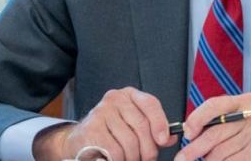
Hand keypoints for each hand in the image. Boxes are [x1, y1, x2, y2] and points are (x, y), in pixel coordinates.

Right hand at [32, 86, 175, 160]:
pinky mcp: (91, 130)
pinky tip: (119, 160)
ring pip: (129, 141)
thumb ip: (154, 129)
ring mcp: (101, 113)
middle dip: (149, 148)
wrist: (79, 140)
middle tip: (148, 159)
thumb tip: (171, 138)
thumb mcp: (133, 126)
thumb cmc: (112, 132)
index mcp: (129, 95)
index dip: (160, 123)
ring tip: (133, 160)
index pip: (151, 104)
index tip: (164, 140)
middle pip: (142, 126)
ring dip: (134, 157)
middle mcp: (115, 99)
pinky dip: (120, 159)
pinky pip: (115, 150)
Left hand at [175, 92, 250, 160]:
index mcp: (247, 101)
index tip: (187, 132)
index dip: (196, 119)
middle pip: (213, 134)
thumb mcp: (248, 113)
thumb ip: (224, 116)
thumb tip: (191, 131)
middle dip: (193, 149)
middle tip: (182, 157)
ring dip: (208, 160)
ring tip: (208, 159)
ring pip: (218, 153)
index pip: (214, 106)